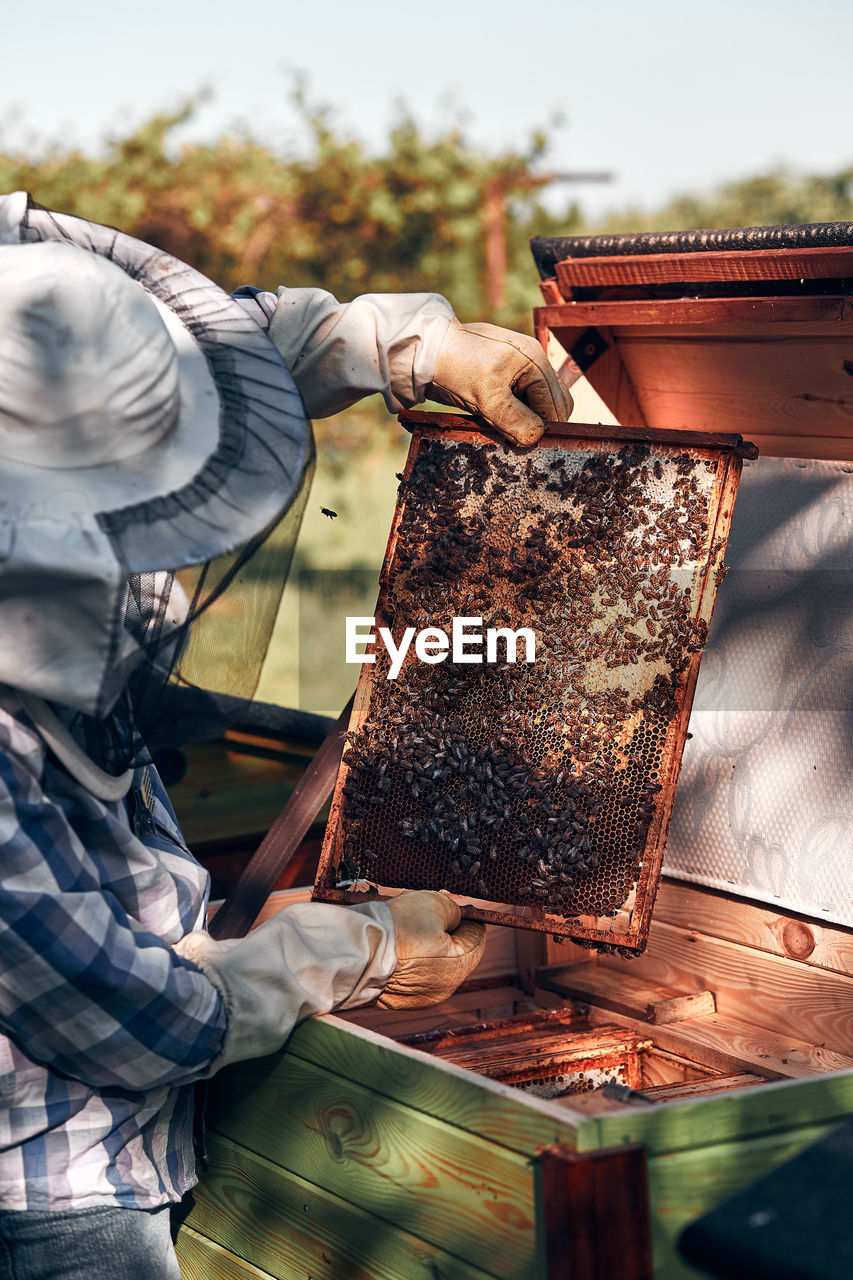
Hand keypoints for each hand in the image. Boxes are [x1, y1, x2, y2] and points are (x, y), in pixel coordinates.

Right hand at [378, 889, 485, 1009]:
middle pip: (454, 952)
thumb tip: (456, 917)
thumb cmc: (399, 926)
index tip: (452, 905)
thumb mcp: (436, 904)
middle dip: (444, 931)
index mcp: (459, 966)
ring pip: (432, 965)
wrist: (359, 950)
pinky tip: (394, 946)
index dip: (466, 917)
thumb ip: (455, 911)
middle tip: (426, 913)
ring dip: (425, 946)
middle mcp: (444, 988)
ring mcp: (421, 998)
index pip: (476, 936)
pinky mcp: (399, 1000)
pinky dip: (408, 961)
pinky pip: (412, 976)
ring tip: (405, 927)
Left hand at [428, 318, 571, 445]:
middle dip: (536, 423)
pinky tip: (493, 418)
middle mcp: (532, 361)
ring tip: (498, 426)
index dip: (543, 427)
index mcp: (535, 360)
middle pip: (553, 404)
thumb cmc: (454, 368)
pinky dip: (511, 413)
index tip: (522, 442)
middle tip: (510, 435)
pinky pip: (520, 400)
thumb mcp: (486, 398)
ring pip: (536, 404)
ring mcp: (518, 368)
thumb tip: (535, 438)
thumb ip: (515, 419)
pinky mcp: (504, 376)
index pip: (557, 405)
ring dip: (522, 420)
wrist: (422, 350)